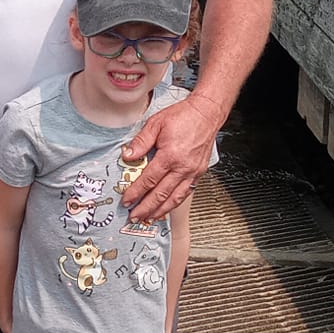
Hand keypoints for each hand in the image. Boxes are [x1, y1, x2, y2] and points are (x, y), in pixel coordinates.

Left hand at [120, 96, 219, 223]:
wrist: (206, 113)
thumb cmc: (183, 116)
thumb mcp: (156, 124)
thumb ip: (140, 142)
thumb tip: (127, 155)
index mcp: (170, 155)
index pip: (149, 180)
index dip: (136, 192)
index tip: (127, 200)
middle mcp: (183, 167)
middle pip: (161, 194)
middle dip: (146, 208)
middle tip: (134, 216)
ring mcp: (192, 172)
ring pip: (174, 198)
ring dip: (160, 211)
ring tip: (148, 218)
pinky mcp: (198, 173)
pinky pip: (185, 193)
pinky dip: (174, 203)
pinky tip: (167, 208)